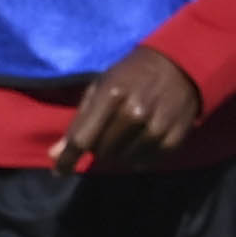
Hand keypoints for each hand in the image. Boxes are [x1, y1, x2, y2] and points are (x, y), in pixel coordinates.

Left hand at [55, 46, 200, 172]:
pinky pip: (148, 160)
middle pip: (103, 152)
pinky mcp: (175, 136)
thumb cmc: (131, 74)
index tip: (60, 171)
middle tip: (105, 136)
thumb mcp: (100, 87)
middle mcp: (135, 113)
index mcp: (111, 95)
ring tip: (123, 139)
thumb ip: (79, 121)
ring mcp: (156, 126)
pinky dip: (139, 157)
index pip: (82, 139)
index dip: (68, 159)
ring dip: (119, 154)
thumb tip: (55, 155)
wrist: (180, 65)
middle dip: (98, 149)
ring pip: (125, 159)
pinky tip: (140, 144)